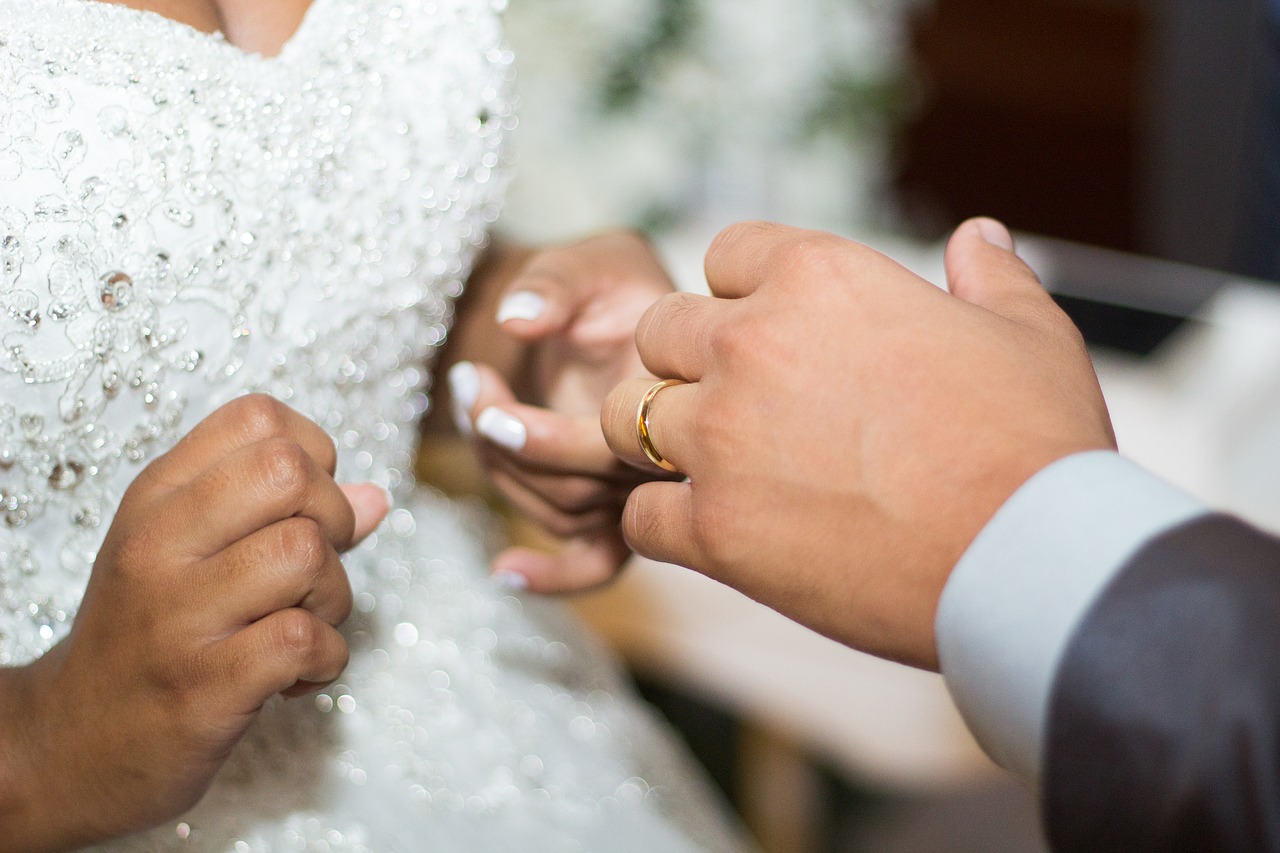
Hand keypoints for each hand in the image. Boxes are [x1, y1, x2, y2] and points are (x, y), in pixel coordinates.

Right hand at [0, 395, 387, 850]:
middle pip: (289, 473)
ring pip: (305, 554)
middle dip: (333, 519)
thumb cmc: (148, 637)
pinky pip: (303, 640)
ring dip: (333, 597)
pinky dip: (326, 660)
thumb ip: (280, 515)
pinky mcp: (203, 686)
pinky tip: (296, 678)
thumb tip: (375, 498)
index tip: (302, 509)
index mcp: (158, 498)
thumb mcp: (190, 555)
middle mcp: (160, 545)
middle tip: (312, 570)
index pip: (258, 418)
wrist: (71, 746)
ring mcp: (177, 616)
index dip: (313, 455)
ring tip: (302, 626)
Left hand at [448, 231, 677, 591]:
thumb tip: (518, 318)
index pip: (613, 446)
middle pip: (580, 489)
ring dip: (498, 468)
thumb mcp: (586, 261)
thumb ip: (555, 283)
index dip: (540, 436)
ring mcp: (643, 487)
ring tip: (470, 395)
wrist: (603, 306)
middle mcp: (671, 453)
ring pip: (562, 513)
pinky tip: (504, 570)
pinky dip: (553, 577)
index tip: (478, 385)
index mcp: (678, 394)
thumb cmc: (604, 283)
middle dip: (504, 444)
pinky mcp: (617, 509)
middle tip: (466, 382)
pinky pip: (597, 563)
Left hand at [601, 218, 1115, 668]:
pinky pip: (638, 512)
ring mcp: (722, 437)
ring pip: (628, 414)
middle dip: (688, 363)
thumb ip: (988, 275)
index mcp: (818, 278)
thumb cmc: (1037, 443)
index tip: (774, 335)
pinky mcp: (712, 529)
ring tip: (717, 470)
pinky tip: (714, 532)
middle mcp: (751, 344)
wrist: (1032, 562)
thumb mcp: (1029, 333)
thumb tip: (978, 234)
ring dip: (661, 438)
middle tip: (741, 408)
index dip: (743, 293)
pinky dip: (665, 522)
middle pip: (659, 331)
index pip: (726, 254)